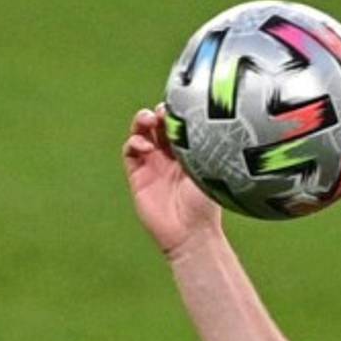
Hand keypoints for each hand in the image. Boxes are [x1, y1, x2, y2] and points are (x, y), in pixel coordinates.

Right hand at [121, 105, 221, 255]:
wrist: (191, 233)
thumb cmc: (206, 205)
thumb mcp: (209, 170)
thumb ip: (203, 147)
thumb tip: (204, 121)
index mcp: (191, 153)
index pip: (179, 125)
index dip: (176, 113)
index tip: (178, 108)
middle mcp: (171, 157)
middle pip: (158, 125)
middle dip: (157, 113)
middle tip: (161, 112)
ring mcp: (153, 165)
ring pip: (141, 133)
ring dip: (141, 122)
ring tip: (148, 121)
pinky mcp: (138, 176)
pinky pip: (130, 152)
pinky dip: (134, 142)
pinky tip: (144, 146)